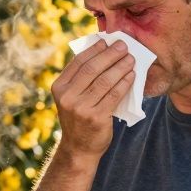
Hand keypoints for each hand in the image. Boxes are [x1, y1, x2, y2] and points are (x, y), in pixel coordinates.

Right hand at [51, 40, 135, 157]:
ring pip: (105, 80)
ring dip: (120, 67)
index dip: (95, 49)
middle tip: (124, 46)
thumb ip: (80, 78)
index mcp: (59, 87)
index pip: (79, 62)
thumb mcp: (71, 97)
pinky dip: (124, 83)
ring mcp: (81, 108)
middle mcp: (67, 96)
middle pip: (92, 68)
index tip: (108, 41)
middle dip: (110, 55)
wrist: (79, 148)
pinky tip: (131, 76)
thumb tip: (100, 52)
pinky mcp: (96, 117)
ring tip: (131, 59)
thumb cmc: (79, 118)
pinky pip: (113, 95)